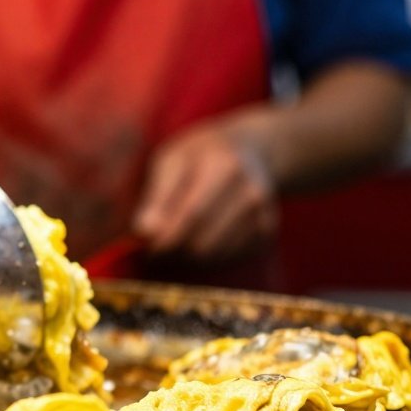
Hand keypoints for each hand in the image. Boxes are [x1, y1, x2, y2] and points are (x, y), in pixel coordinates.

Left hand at [132, 122, 279, 262]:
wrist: (253, 150)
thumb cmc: (201, 154)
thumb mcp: (173, 160)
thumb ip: (158, 195)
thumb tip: (144, 232)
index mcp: (223, 166)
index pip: (192, 215)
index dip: (166, 239)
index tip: (146, 249)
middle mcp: (249, 192)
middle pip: (205, 241)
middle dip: (174, 253)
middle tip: (155, 251)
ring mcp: (262, 214)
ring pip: (216, 256)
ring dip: (190, 260)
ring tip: (174, 244)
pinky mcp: (266, 232)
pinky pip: (230, 259)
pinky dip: (209, 259)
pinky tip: (198, 242)